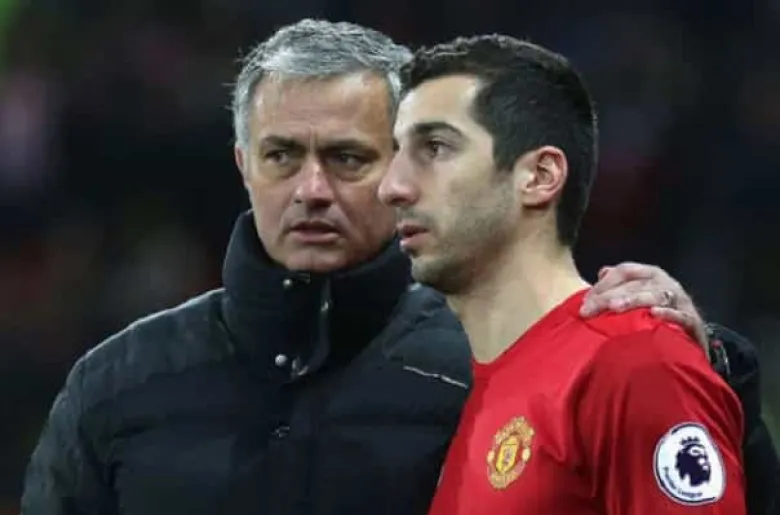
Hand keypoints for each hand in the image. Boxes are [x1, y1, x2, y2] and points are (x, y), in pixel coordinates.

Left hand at [580, 262, 708, 352]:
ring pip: (656, 295)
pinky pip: (681, 316)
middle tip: (588, 310)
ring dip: (634, 299)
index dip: (603, 284)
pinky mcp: (692, 321)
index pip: (625, 271)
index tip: (585, 301)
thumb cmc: (661, 313)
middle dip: (608, 296)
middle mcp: (666, 284)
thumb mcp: (641, 294)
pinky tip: (654, 314)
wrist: (695, 335)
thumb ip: (621, 284)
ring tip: (615, 307)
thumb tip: (602, 272)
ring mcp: (681, 301)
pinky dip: (668, 314)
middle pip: (634, 284)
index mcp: (651, 275)